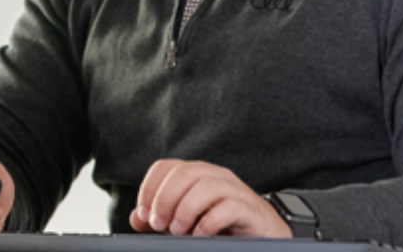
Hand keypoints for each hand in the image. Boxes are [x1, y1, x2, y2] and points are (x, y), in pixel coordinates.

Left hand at [129, 159, 290, 237]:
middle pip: (182, 173)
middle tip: (160, 225)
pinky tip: (201, 233)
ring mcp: (234, 189)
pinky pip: (229, 207)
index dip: (149, 189)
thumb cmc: (225, 227)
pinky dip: (209, 221)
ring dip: (185, 210)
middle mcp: (215, 176)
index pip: (165, 167)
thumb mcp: (187, 221)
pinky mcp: (250, 208)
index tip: (144, 214)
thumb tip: (137, 218)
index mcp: (196, 174)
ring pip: (204, 186)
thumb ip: (162, 218)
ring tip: (180, 231)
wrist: (265, 235)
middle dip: (164, 200)